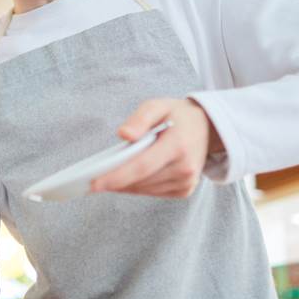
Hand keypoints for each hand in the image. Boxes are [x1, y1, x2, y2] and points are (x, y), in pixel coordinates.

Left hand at [91, 98, 221, 197]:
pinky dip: (138, 187)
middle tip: (90, 181)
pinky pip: (153, 193)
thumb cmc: (177, 115)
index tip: (94, 183)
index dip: (116, 176)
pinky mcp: (185, 190)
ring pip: (145, 189)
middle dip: (114, 181)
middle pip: (141, 180)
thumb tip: (123, 134)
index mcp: (178, 145)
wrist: (208, 128)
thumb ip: (140, 118)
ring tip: (105, 178)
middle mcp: (185, 167)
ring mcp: (187, 182)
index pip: (142, 166)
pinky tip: (126, 179)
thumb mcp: (158, 105)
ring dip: (124, 185)